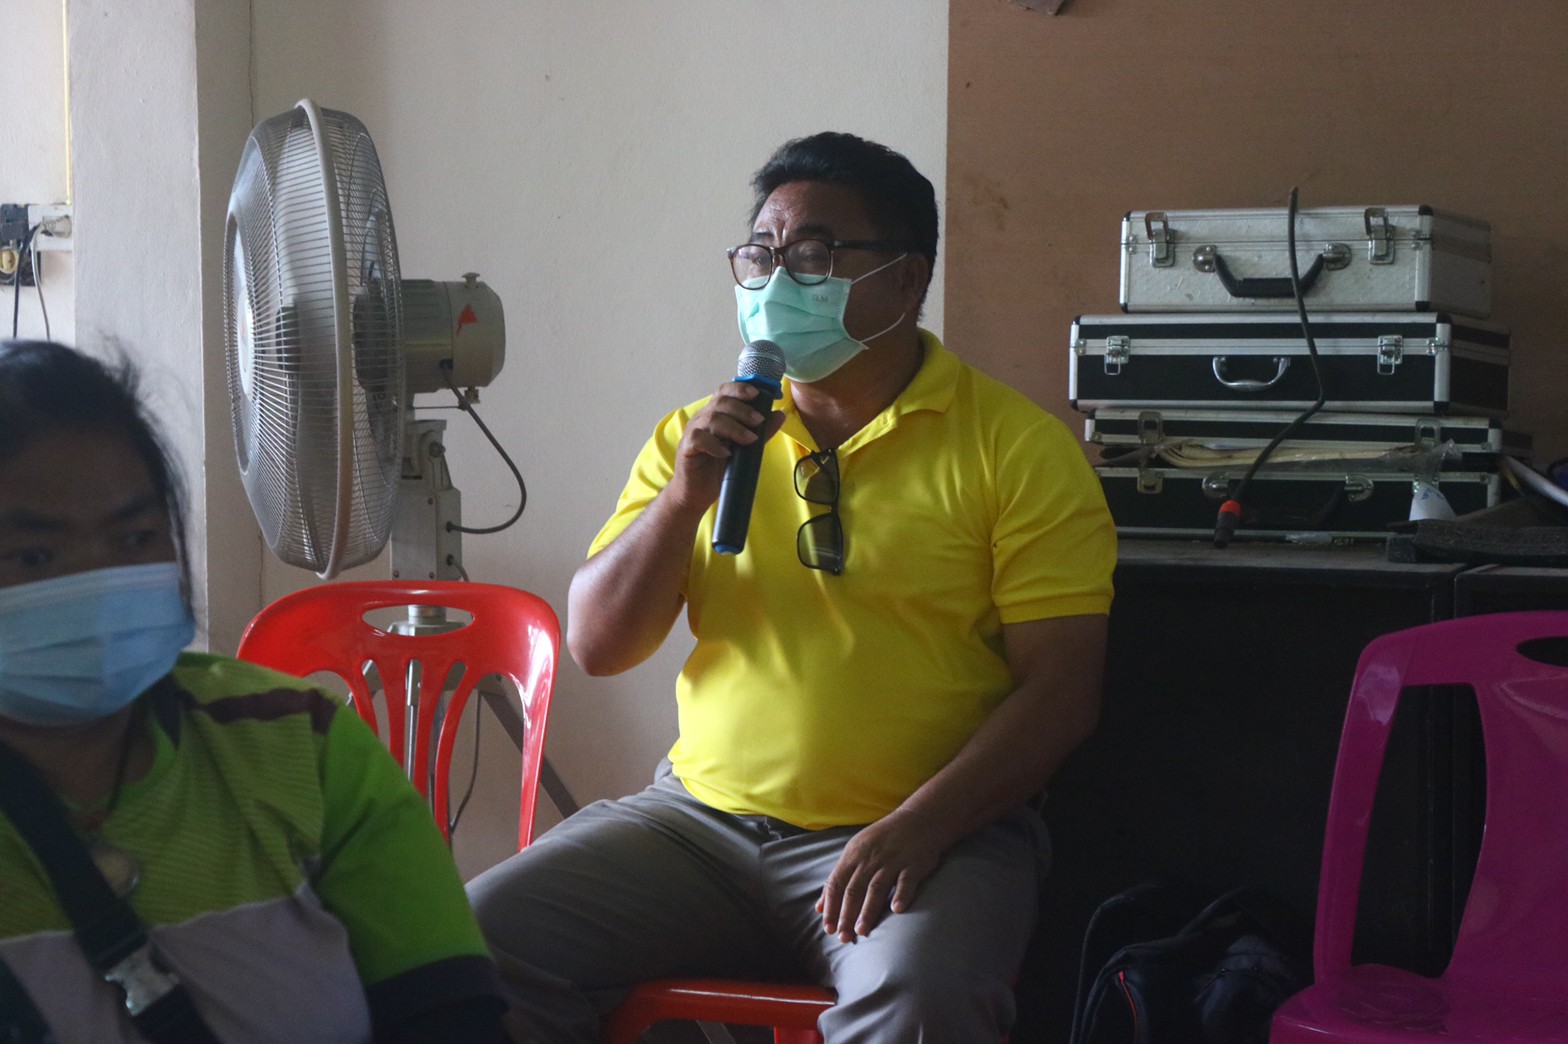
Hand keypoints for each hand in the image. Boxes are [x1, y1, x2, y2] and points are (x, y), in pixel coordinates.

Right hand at [667, 381, 783, 511]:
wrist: (697, 493)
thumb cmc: (719, 469)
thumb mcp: (745, 450)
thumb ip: (761, 432)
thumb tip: (780, 414)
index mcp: (716, 414)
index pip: (725, 392)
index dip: (740, 388)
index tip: (757, 393)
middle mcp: (703, 419)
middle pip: (721, 402)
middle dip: (743, 410)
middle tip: (759, 421)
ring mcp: (693, 432)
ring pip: (712, 418)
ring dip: (734, 427)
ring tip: (749, 439)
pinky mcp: (687, 447)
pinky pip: (698, 438)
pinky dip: (714, 444)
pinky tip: (726, 453)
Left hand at [816, 810, 944, 941]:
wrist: (918, 819)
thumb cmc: (883, 839)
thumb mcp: (856, 851)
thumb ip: (839, 877)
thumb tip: (819, 907)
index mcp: (854, 854)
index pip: (837, 883)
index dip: (831, 906)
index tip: (828, 928)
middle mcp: (871, 858)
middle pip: (854, 889)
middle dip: (846, 915)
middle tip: (843, 937)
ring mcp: (893, 860)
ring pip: (876, 888)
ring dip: (868, 910)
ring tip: (862, 930)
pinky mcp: (914, 864)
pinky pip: (907, 881)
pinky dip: (902, 895)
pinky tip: (897, 910)